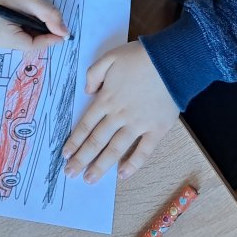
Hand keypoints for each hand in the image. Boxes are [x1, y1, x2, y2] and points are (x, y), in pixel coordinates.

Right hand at [0, 0, 69, 50]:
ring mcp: (1, 38)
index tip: (63, 32)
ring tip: (41, 15)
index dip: (50, 39)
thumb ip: (49, 15)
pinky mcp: (3, 33)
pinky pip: (22, 35)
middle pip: (31, 44)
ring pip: (28, 40)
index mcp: (4, 37)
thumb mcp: (30, 0)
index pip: (33, 45)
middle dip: (45, 33)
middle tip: (52, 19)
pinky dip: (32, 27)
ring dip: (39, 30)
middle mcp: (1, 42)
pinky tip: (33, 16)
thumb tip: (65, 33)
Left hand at [63, 41, 177, 182]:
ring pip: (115, 149)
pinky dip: (133, 164)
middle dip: (82, 159)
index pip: (85, 125)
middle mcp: (119, 115)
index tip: (65, 155)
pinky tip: (122, 175)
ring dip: (101, 166)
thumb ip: (93, 74)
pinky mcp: (156, 129)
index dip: (74, 141)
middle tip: (70, 174)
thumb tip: (87, 92)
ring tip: (89, 180)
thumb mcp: (109, 57)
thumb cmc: (139, 57)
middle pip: (96, 141)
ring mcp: (138, 124)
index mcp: (106, 99)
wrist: (170, 61)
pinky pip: (143, 151)